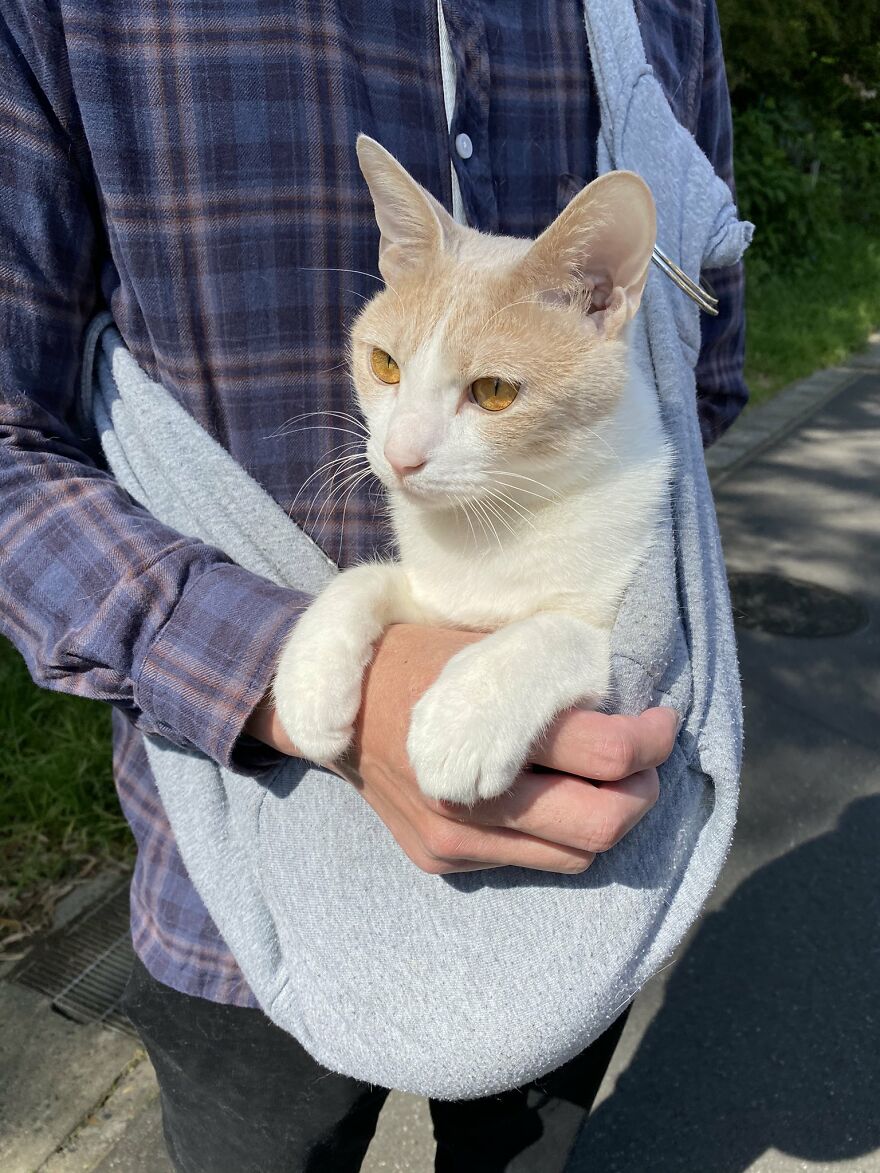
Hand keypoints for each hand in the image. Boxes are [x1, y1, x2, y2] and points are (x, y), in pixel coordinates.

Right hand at [247, 623, 676, 874]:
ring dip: (606, 819)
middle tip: (645, 760)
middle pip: (602, 825)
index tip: (662, 720)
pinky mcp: (440, 862)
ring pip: (573, 856)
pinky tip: (548, 797)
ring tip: (607, 782)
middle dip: (642, 792)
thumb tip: (626, 706)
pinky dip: (554, 834)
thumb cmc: (416, 660)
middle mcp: (473, 800)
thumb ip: (548, 683)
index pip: (608, 756)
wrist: (332, 708)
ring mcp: (455, 841)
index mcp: (489, 730)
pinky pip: (528, 861)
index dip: (654, 741)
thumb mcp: (483, 648)